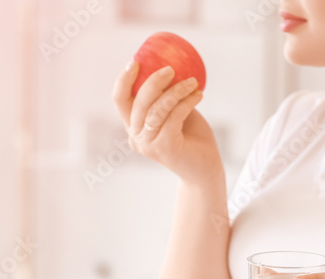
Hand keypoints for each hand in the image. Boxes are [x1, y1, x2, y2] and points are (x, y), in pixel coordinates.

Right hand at [111, 61, 222, 184]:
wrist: (204, 170)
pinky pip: (174, 116)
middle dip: (154, 80)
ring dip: (176, 90)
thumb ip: (167, 97)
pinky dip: (187, 102)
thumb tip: (169, 67)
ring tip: (193, 83)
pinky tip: (198, 95)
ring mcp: (149, 144)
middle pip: (138, 101)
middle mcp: (136, 137)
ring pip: (157, 108)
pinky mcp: (165, 148)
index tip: (135, 61)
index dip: (123, 79)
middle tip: (171, 69)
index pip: (119, 100)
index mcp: (134, 126)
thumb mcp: (176, 112)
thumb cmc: (192, 138)